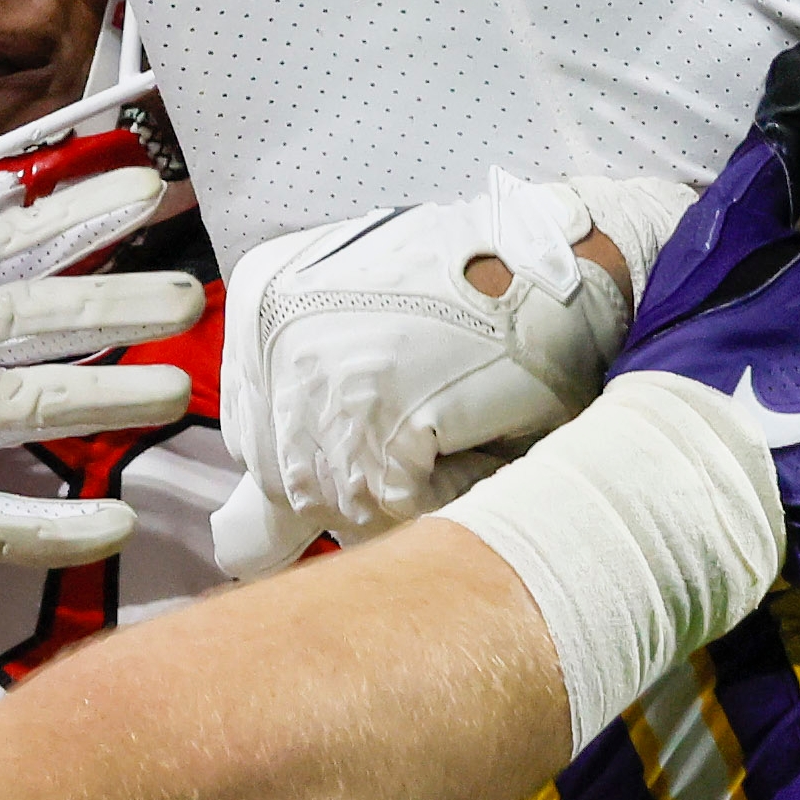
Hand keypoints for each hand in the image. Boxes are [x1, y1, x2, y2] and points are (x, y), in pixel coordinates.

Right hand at [0, 168, 200, 646]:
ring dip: (94, 396)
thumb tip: (2, 204)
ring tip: (172, 392)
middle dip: (109, 301)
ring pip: (4, 404)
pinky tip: (112, 527)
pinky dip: (43, 526)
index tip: (147, 187)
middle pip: (15, 315)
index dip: (73, 216)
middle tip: (192, 294)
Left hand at [209, 174, 695, 575]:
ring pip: (344, 503)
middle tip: (428, 432)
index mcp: (261, 303)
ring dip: (408, 486)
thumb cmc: (473, 293)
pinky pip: (396, 505)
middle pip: (294, 482)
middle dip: (364, 481)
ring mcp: (326, 376)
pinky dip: (447, 487)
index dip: (328, 456)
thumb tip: (240, 536)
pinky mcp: (384, 413)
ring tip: (454, 421)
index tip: (383, 427)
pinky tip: (475, 429)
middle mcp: (276, 336)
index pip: (253, 441)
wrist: (560, 263)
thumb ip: (297, 406)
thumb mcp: (361, 321)